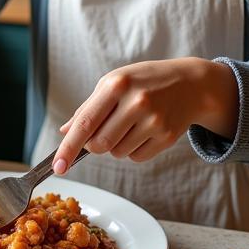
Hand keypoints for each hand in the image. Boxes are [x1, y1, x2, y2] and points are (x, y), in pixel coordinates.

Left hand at [53, 58, 238, 172]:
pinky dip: (134, 149)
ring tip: (130, 123)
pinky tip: (144, 130)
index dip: (68, 147)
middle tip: (104, 129)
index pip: (85, 123)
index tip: (58, 167)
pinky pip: (136, 158)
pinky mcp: (167, 136)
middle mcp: (136, 102)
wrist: (190, 84)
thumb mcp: (114, 83)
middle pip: (99, 145)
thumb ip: (88, 108)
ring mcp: (154, 120)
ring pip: (117, 153)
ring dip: (116, 145)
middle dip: (94, 145)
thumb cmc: (144, 82)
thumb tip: (65, 132)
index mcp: (116, 85)